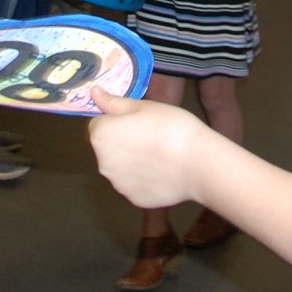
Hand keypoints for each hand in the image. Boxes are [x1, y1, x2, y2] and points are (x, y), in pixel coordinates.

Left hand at [89, 90, 209, 208]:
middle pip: (107, 148)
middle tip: (149, 136)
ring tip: (158, 154)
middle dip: (122, 141)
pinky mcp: (133, 198)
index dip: (117, 120)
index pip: (98, 124)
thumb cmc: (170, 127)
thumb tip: (94, 93)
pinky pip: (133, 184)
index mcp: (100, 136)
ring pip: (120, 167)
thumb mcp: (142, 106)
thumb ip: (114, 103)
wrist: (196, 163)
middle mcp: (102, 163)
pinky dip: (142, 178)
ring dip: (131, 161)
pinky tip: (161, 171)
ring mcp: (117, 184)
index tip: (137, 121)